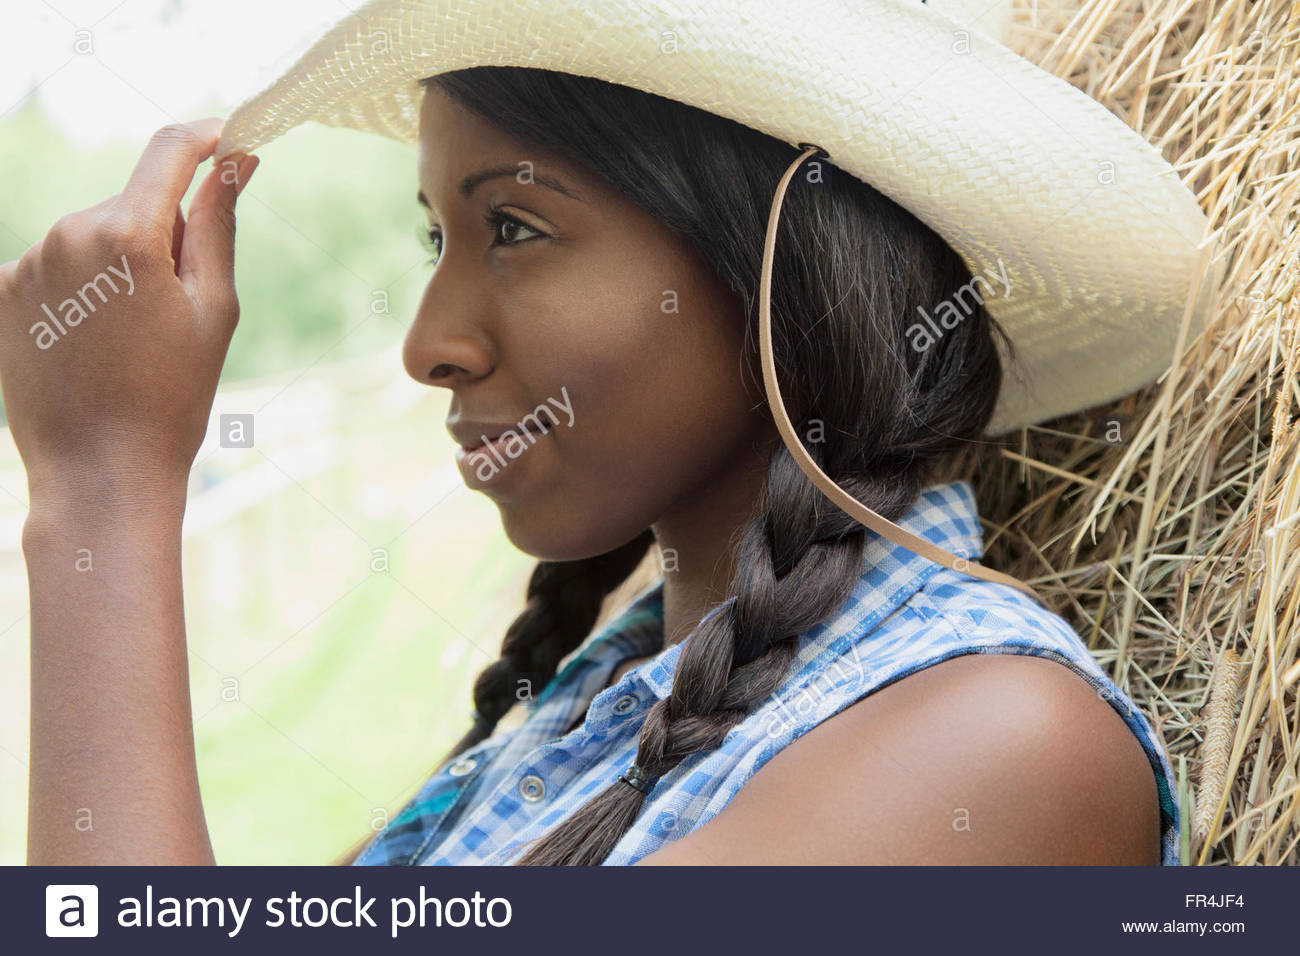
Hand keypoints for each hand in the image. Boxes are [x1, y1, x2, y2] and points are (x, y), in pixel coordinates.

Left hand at [0, 117, 257, 499]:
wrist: (99, 472)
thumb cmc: (172, 398)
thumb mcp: (215, 311)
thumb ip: (217, 226)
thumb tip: (235, 163)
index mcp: (127, 236)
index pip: (170, 150)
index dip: (207, 137)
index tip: (230, 139)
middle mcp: (65, 234)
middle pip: (132, 204)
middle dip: (164, 233)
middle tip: (181, 308)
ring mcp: (25, 263)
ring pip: (92, 236)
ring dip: (120, 264)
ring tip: (132, 340)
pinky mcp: (0, 291)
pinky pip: (55, 267)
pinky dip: (82, 290)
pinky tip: (94, 345)